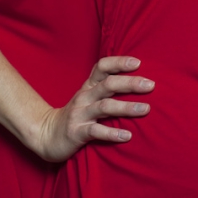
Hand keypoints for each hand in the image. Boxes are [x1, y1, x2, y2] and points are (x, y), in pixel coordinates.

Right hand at [36, 56, 153, 161]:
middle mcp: (85, 96)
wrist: (47, 134)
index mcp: (89, 86)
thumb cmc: (77, 114)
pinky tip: (127, 136)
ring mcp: (80, 113)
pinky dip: (112, 133)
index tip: (138, 63)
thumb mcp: (89, 97)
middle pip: (108, 84)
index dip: (119, 62)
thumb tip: (139, 80)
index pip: (102, 67)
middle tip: (151, 85)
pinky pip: (96, 131)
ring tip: (145, 109)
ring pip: (105, 106)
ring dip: (126, 107)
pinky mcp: (77, 132)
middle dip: (130, 83)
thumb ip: (108, 88)